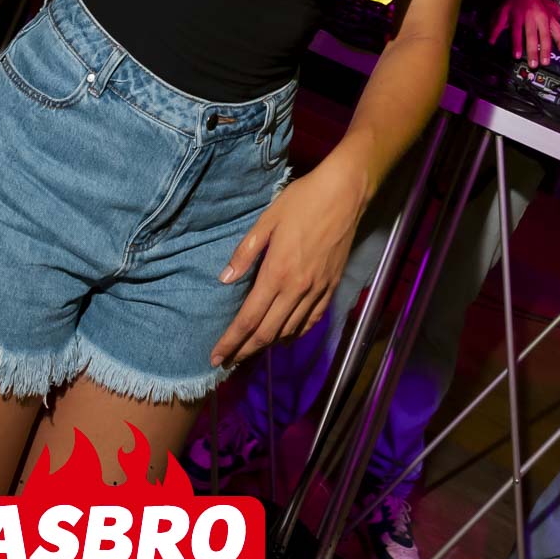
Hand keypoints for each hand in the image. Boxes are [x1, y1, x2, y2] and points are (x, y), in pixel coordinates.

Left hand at [210, 148, 369, 368]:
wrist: (343, 196)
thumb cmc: (301, 201)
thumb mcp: (267, 220)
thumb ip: (245, 252)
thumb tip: (225, 279)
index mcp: (277, 273)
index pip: (249, 318)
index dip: (231, 341)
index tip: (216, 357)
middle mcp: (297, 289)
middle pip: (268, 333)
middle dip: (245, 351)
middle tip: (227, 362)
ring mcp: (317, 291)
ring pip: (290, 331)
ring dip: (268, 346)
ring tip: (250, 350)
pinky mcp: (331, 288)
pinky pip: (311, 321)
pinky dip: (295, 334)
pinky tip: (285, 337)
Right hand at [490, 0, 559, 67]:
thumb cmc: (538, 9)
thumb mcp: (551, 20)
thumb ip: (559, 37)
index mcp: (543, 18)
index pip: (546, 36)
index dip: (546, 49)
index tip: (545, 61)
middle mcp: (530, 15)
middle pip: (532, 34)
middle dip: (532, 49)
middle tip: (532, 64)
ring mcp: (516, 13)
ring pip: (516, 29)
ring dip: (516, 43)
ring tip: (516, 56)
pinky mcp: (504, 11)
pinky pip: (499, 23)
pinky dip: (495, 32)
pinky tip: (492, 42)